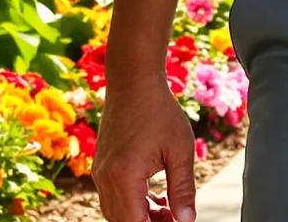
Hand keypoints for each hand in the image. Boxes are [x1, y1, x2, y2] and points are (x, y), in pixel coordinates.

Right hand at [94, 74, 198, 221]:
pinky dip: (133, 203)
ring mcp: (100, 174)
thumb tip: (187, 221)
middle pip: (124, 221)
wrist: (133, 81)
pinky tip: (156, 199)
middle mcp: (105, 179)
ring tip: (169, 210)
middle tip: (176, 217)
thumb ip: (183, 188)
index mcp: (124, 176)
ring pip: (117, 212)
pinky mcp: (101, 167)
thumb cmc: (160, 110)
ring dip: (141, 216)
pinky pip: (114, 197)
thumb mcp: (180, 148)